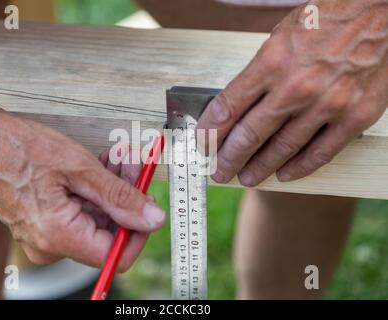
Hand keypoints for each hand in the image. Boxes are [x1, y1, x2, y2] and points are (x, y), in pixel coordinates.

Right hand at [0, 93, 165, 270]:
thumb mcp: (81, 169)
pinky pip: (81, 214)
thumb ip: (121, 198)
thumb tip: (153, 219)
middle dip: (127, 198)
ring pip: (97, 220)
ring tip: (118, 159)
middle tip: (134, 166)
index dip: (139, 230)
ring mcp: (46, 235)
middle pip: (108, 233)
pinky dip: (96, 191)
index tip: (147, 201)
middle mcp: (50, 244)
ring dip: (113, 189)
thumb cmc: (22, 149)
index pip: (117, 255)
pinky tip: (101, 167)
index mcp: (59, 236)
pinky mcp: (44, 223)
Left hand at [197, 0, 387, 185]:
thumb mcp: (278, 39)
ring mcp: (327, 104)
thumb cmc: (324, 23)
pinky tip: (284, 174)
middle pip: (250, 135)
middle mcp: (296, 87)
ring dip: (259, 168)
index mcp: (272, 62)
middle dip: (229, 158)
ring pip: (282, 149)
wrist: (378, 14)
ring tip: (246, 178)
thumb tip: (232, 109)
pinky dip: (299, 168)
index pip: (228, 107)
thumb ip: (256, 75)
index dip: (210, 131)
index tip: (203, 143)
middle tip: (220, 171)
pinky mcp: (355, 116)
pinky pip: (321, 153)